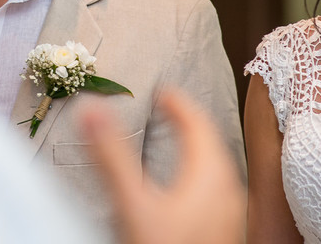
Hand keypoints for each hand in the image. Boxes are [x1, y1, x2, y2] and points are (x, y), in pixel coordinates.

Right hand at [80, 89, 243, 243]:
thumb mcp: (131, 203)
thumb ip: (110, 155)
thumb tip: (90, 109)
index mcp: (210, 175)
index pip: (198, 123)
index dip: (179, 103)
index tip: (163, 92)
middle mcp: (228, 192)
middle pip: (211, 144)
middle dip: (188, 123)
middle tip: (169, 111)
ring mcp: (230, 217)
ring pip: (216, 170)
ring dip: (195, 151)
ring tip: (176, 144)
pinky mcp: (224, 235)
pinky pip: (215, 193)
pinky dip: (198, 177)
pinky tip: (183, 193)